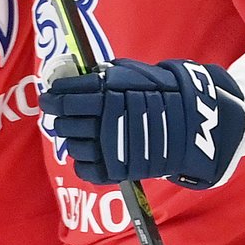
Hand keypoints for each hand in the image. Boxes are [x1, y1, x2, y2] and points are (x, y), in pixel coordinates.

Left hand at [39, 59, 244, 188]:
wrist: (195, 125)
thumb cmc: (163, 93)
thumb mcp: (132, 74)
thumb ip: (103, 76)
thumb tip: (74, 78)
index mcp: (108, 94)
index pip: (66, 97)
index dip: (52, 96)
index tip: (49, 95)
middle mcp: (106, 121)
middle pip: (65, 121)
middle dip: (57, 116)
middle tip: (58, 112)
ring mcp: (111, 147)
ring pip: (72, 145)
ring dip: (69, 137)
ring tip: (75, 131)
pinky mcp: (118, 170)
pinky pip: (85, 169)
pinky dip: (82, 160)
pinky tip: (87, 150)